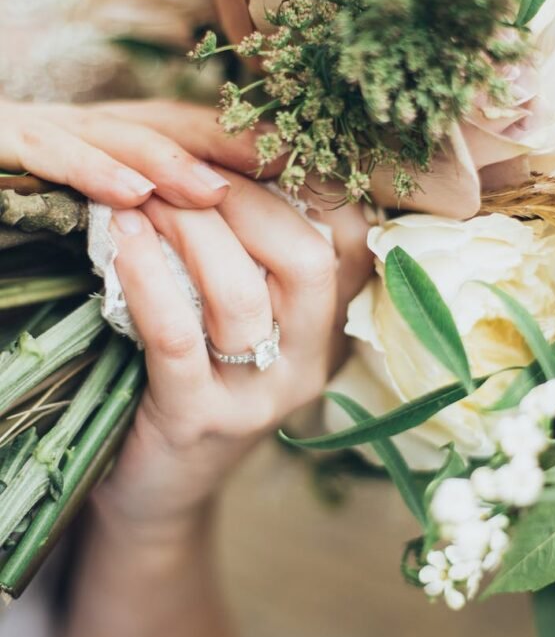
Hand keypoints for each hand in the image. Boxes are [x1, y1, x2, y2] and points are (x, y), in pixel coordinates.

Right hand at [0, 97, 276, 208]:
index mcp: (117, 141)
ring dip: (169, 160)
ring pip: (115, 138)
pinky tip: (132, 193)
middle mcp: (89, 127)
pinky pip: (50, 152)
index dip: (248, 147)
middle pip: (169, 126)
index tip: (307, 170)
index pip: (193, 135)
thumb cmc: (26, 189)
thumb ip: (149, 205)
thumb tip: (223, 220)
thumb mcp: (101, 199)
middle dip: (226, 145)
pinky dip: (92, 171)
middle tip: (283, 169)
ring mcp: (46, 131)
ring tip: (215, 189)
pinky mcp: (6, 143)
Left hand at [94, 171, 372, 535]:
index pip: (350, 241)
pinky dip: (148, 276)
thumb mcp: (245, 327)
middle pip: (307, 259)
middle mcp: (308, 366)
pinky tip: (122, 237)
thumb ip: (259, 265)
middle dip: (242, 197)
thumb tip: (238, 166)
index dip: (308, 182)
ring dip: (189, 228)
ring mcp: (259, 399)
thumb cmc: (197, 385)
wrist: (160, 489)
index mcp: (327, 333)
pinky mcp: (199, 420)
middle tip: (183, 170)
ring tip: (143, 196)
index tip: (251, 146)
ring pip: (240, 293)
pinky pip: (178, 335)